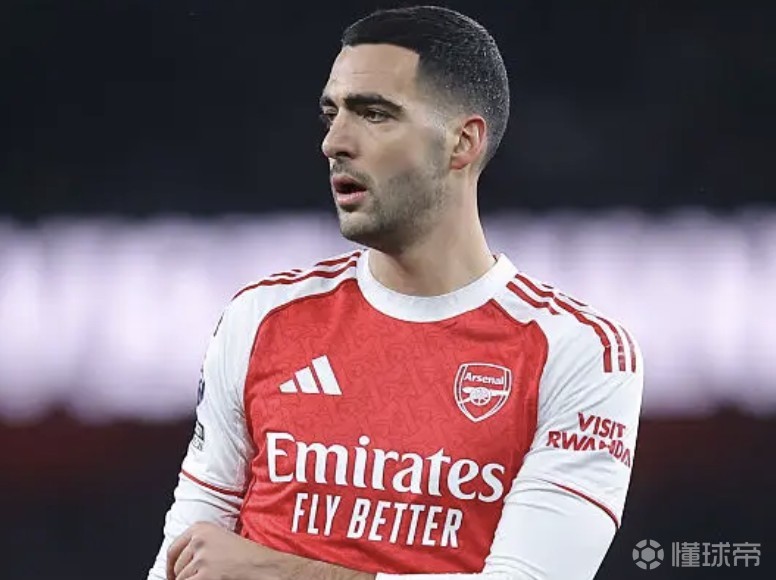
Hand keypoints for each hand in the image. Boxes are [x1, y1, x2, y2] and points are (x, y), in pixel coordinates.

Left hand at [166, 522, 284, 579]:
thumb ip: (198, 545)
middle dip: (183, 578)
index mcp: (200, 528)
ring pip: (182, 579)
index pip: (173, 550)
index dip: (170, 567)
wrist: (263, 565)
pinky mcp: (205, 575)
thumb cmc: (246, 555)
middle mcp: (198, 540)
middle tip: (198, 579)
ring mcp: (201, 558)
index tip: (172, 576)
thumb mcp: (219, 539)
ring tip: (211, 578)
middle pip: (177, 567)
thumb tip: (179, 564)